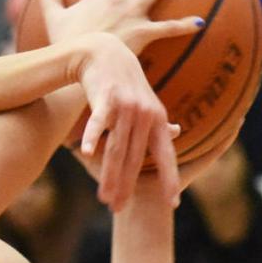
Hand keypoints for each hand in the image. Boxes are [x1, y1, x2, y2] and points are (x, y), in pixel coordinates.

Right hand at [74, 32, 179, 208]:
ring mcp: (125, 107)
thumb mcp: (147, 101)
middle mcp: (145, 114)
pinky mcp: (105, 98)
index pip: (166, 155)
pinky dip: (91, 136)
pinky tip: (85, 152)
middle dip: (127, 186)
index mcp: (157, 118)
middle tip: (119, 209)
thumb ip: (158, 119)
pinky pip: (98, 122)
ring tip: (104, 197)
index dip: (169, 178)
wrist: (105, 53)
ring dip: (109, 174)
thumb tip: (176, 131)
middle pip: (134, 158)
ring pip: (116, 147)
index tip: (173, 203)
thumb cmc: (125, 82)